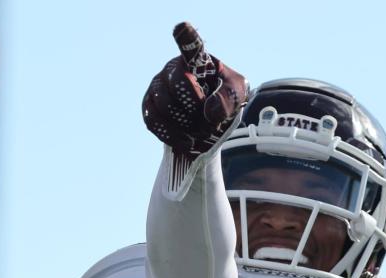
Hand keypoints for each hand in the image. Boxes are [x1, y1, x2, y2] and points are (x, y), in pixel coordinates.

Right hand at [142, 22, 248, 157]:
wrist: (209, 122)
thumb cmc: (224, 99)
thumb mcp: (236, 96)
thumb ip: (228, 100)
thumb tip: (210, 112)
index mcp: (195, 60)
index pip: (189, 45)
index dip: (185, 38)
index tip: (183, 28)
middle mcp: (171, 69)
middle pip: (176, 87)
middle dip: (195, 111)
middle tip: (210, 124)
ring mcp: (157, 87)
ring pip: (163, 107)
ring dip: (185, 126)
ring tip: (201, 133)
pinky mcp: (149, 107)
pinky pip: (153, 121)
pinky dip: (172, 136)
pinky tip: (188, 141)